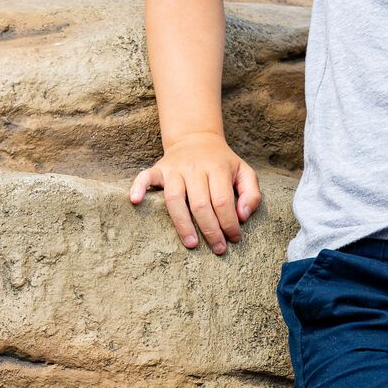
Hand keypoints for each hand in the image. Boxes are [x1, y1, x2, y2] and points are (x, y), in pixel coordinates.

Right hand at [129, 131, 261, 255]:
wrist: (196, 138)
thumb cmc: (222, 163)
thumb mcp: (244, 173)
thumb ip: (251, 195)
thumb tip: (242, 217)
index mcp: (217, 168)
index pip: (223, 201)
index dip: (229, 223)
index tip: (234, 239)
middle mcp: (194, 168)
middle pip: (200, 203)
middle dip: (210, 230)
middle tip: (218, 248)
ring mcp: (174, 168)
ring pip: (174, 198)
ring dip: (182, 223)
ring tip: (191, 243)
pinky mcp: (158, 169)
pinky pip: (144, 177)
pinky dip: (138, 187)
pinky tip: (135, 201)